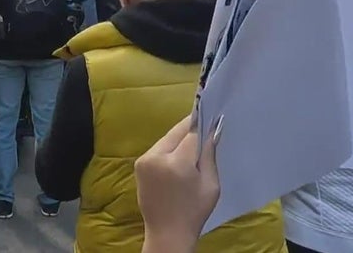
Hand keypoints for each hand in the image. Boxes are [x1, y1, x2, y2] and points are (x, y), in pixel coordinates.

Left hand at [135, 113, 222, 252]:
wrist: (167, 232)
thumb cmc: (194, 211)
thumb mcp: (210, 184)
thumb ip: (209, 155)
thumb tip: (213, 129)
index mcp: (177, 163)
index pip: (191, 133)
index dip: (203, 127)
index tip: (212, 119)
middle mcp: (156, 157)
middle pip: (176, 132)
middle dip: (190, 129)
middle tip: (204, 127)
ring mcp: (144, 160)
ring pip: (166, 139)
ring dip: (178, 139)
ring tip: (192, 146)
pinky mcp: (138, 165)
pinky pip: (158, 148)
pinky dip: (168, 148)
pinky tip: (178, 157)